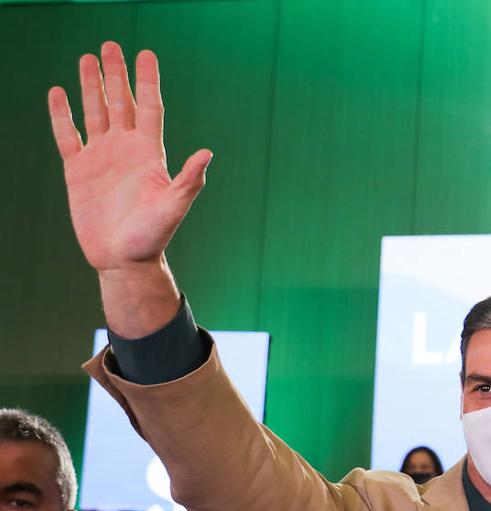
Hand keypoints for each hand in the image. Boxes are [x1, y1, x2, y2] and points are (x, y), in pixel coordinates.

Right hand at [47, 42, 210, 271]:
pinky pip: (67, 136)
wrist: (124, 260)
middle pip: (121, 102)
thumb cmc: (154, 236)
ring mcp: (101, 158)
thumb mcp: (174, 207)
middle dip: (116, 74)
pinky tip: (58, 93)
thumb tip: (208, 153)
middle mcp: (126, 150)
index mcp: (150, 154)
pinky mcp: (78, 171)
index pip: (150, 107)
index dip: (147, 81)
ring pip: (95, 112)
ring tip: (87, 58)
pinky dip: (62, 115)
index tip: (146, 53)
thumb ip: (188, 180)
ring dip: (90, 86)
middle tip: (110, 45)